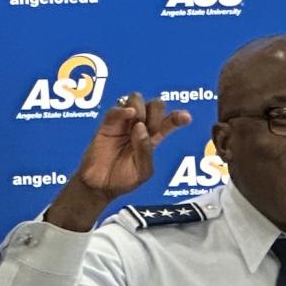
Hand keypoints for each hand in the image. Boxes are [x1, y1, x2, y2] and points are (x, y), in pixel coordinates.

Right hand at [46, 93, 190, 231]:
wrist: (100, 186)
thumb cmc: (123, 179)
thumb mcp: (143, 172)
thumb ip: (145, 150)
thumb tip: (140, 127)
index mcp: (153, 138)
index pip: (170, 122)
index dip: (179, 116)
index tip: (186, 118)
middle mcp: (140, 126)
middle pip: (155, 105)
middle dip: (157, 113)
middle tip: (151, 129)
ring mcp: (124, 123)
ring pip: (136, 99)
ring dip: (141, 108)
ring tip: (135, 125)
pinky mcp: (107, 124)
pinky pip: (116, 109)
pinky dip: (124, 108)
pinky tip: (129, 115)